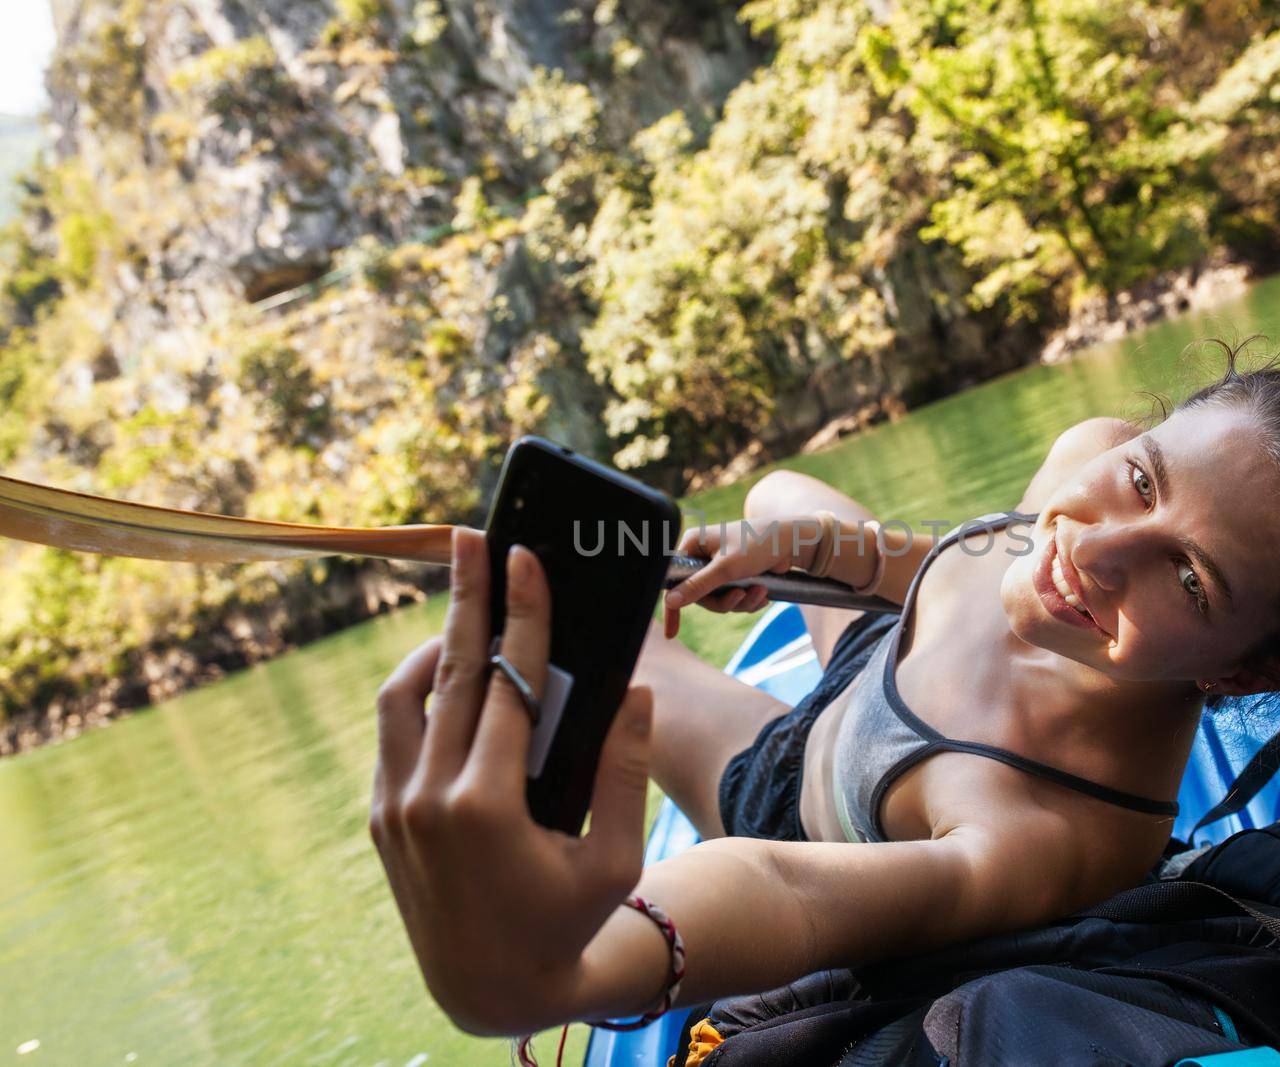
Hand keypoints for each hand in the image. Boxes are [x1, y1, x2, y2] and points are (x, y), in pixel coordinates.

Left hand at [369, 527, 653, 1034]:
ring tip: (464, 603)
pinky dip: (419, 691)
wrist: (491, 989)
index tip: (523, 558)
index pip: (507, 684)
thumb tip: (630, 688)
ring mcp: (393, 808)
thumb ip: (620, 769)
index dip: (521, 616)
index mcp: (486, 806)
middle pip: (449, 671)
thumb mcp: (613, 855)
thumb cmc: (568, 920)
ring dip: (433, 642)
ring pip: (404, 696)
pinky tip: (450, 671)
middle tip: (473, 539)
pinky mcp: (380, 818)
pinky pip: (394, 733)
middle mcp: (426, 799)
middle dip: (466, 598)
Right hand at [662, 520, 805, 637]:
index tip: (672, 634)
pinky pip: (734, 598)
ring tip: (761, 591)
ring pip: (720, 599)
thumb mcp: (727, 568)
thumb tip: (670, 601)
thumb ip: (698, 586)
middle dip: (725, 601)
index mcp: (694, 544)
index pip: (673, 579)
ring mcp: (720, 565)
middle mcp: (703, 554)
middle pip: (700, 595)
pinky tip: (764, 593)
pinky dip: (749, 600)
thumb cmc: (759, 544)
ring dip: (742, 601)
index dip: (673, 606)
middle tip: (742, 595)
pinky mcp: (736, 575)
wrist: (795, 541)